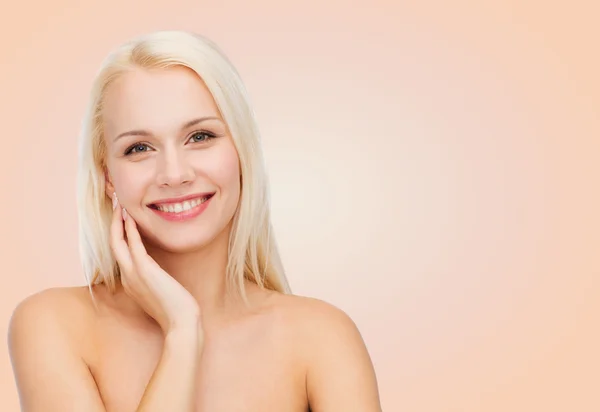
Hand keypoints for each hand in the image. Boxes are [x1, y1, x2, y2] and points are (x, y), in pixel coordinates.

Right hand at [109, 193, 200, 334]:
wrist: (181, 323)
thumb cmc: (176, 310)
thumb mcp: (161, 292)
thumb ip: (156, 281)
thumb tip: (160, 273)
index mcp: (130, 282)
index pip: (120, 254)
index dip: (119, 234)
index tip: (122, 219)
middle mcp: (127, 277)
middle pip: (113, 245)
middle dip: (113, 224)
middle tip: (115, 205)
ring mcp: (134, 274)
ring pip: (118, 243)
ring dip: (118, 222)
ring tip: (119, 205)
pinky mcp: (145, 271)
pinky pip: (133, 245)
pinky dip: (130, 230)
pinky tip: (130, 217)